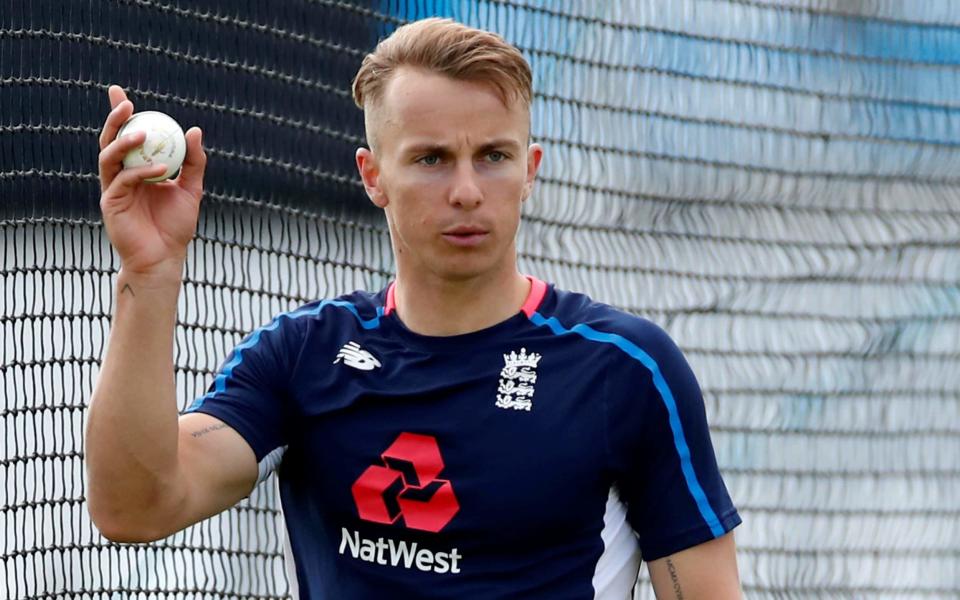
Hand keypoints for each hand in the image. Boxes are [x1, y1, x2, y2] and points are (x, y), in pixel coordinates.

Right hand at [98, 85, 206, 276]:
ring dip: (123, 142)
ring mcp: (113, 189)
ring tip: (143, 134)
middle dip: (114, 120)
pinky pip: (123, 180)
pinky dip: (142, 171)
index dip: (119, 114)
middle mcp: (121, 176)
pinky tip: (162, 169)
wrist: (165, 258)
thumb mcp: (191, 189)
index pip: (126, 136)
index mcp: (136, 169)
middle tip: (125, 104)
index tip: (120, 93)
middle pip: (110, 140)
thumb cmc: (175, 226)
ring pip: (108, 157)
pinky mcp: (111, 203)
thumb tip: (194, 130)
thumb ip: (194, 162)